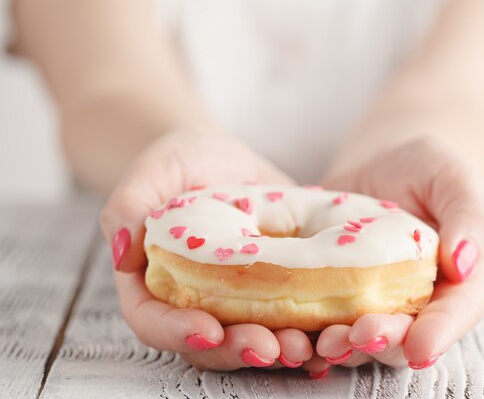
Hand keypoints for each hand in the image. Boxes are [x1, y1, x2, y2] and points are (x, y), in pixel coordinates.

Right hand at [100, 126, 313, 370]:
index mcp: (155, 283)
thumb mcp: (150, 172)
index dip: (178, 333)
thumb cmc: (178, 164)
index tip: (207, 331)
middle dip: (239, 349)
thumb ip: (127, 206)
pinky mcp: (275, 288)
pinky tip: (334, 331)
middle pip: (209, 343)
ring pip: (253, 337)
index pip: (155, 322)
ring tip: (306, 347)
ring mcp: (237, 299)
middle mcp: (195, 301)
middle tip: (271, 347)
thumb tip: (124, 252)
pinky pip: (291, 316)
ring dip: (279, 349)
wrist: (220, 160)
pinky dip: (311, 329)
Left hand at [313, 136, 483, 371]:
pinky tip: (290, 334)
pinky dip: (307, 332)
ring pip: (360, 339)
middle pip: (405, 337)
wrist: (383, 166)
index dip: (439, 334)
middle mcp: (417, 304)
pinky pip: (322, 320)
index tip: (421, 347)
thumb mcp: (455, 181)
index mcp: (458, 283)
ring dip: (343, 346)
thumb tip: (464, 263)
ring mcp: (373, 304)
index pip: (455, 315)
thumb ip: (469, 217)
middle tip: (360, 336)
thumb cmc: (428, 171)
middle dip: (383, 342)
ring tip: (323, 341)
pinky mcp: (335, 295)